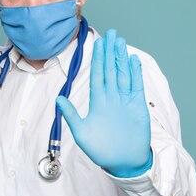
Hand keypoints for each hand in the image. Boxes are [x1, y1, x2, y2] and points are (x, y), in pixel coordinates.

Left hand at [56, 29, 152, 177]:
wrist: (123, 162)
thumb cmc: (101, 150)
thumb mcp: (81, 132)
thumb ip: (70, 115)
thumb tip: (58, 99)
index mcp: (97, 101)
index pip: (98, 75)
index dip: (98, 59)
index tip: (98, 43)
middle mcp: (111, 97)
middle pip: (111, 69)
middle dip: (110, 52)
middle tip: (112, 33)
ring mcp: (125, 100)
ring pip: (123, 74)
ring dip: (122, 58)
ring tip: (121, 41)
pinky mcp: (138, 106)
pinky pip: (136, 86)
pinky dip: (135, 73)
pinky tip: (133, 60)